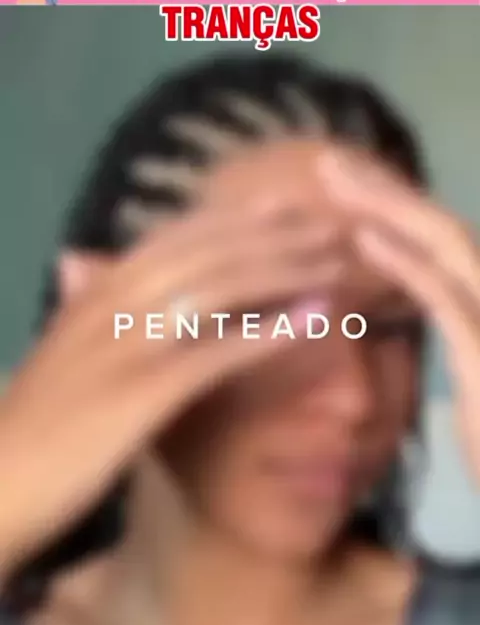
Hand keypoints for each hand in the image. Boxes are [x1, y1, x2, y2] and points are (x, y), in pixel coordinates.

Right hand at [0, 201, 340, 575]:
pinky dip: (268, 332)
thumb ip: (84, 305)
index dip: (235, 218)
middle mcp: (113, 300)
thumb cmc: (34, 420)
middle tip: (331, 223)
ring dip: (282, 270)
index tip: (285, 204)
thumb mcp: (61, 348)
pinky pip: (218, 351)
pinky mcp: (143, 391)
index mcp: (96, 289)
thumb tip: (84, 262)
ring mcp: (128, 342)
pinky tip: (314, 321)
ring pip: (218, 288)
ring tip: (337, 262)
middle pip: (207, 251)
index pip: (175, 237)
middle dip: (274, 234)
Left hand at [320, 146, 479, 479]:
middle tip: (329, 162)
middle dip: (384, 190)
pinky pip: (444, 296)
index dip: (397, 207)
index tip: (349, 186)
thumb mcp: (476, 378)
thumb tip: (430, 303)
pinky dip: (404, 261)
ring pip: (446, 245)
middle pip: (442, 228)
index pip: (443, 242)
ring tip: (334, 178)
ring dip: (387, 207)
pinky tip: (363, 238)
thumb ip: (460, 331)